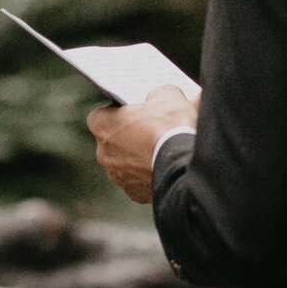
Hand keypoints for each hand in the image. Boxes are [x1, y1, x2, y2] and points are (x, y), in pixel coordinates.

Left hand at [87, 90, 197, 205]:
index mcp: (103, 126)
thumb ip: (157, 94)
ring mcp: (118, 176)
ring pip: (126, 163)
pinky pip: (140, 180)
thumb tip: (160, 97)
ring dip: (140, 157)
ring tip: (163, 149)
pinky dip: (150, 174)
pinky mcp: (134, 193)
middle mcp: (104, 154)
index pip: (100, 116)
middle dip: (130, 136)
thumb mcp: (168, 96)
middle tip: (153, 130)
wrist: (186, 165)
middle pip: (113, 141)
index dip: (118, 113)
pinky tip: (167, 167)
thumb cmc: (171, 127)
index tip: (134, 112)